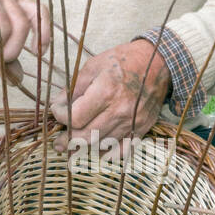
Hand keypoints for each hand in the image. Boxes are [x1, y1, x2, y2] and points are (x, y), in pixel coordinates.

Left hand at [49, 39, 170, 148]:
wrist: (158, 63)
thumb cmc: (123, 61)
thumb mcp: (94, 65)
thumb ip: (74, 87)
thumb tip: (58, 104)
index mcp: (106, 92)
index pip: (75, 117)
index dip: (60, 117)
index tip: (57, 111)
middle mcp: (120, 111)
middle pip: (86, 136)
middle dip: (67, 140)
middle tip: (57, 142)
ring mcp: (132, 122)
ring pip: (101, 145)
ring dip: (84, 147)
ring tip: (72, 145)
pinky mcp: (141, 129)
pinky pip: (121, 151)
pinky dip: (107, 153)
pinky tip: (97, 149)